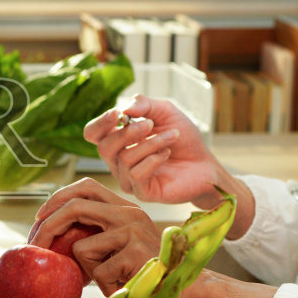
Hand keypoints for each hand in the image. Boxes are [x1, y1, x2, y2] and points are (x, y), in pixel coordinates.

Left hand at [27, 179, 163, 294]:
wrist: (185, 293)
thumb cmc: (145, 275)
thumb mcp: (120, 249)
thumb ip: (95, 239)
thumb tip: (53, 241)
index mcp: (125, 209)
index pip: (87, 186)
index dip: (58, 197)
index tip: (39, 216)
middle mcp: (129, 214)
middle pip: (75, 206)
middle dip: (48, 225)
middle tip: (35, 245)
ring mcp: (132, 231)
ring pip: (82, 247)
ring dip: (88, 270)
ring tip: (112, 279)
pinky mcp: (135, 253)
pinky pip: (97, 272)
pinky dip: (103, 286)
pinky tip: (123, 287)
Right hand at [84, 95, 222, 205]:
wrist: (205, 163)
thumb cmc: (183, 137)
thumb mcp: (164, 111)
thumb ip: (143, 104)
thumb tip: (123, 110)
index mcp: (117, 140)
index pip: (92, 133)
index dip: (100, 123)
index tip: (117, 114)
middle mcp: (118, 161)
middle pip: (103, 147)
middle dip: (127, 132)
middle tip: (151, 124)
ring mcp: (128, 179)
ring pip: (125, 159)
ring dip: (151, 143)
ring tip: (172, 137)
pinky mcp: (142, 192)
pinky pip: (137, 175)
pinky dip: (154, 159)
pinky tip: (167, 154)